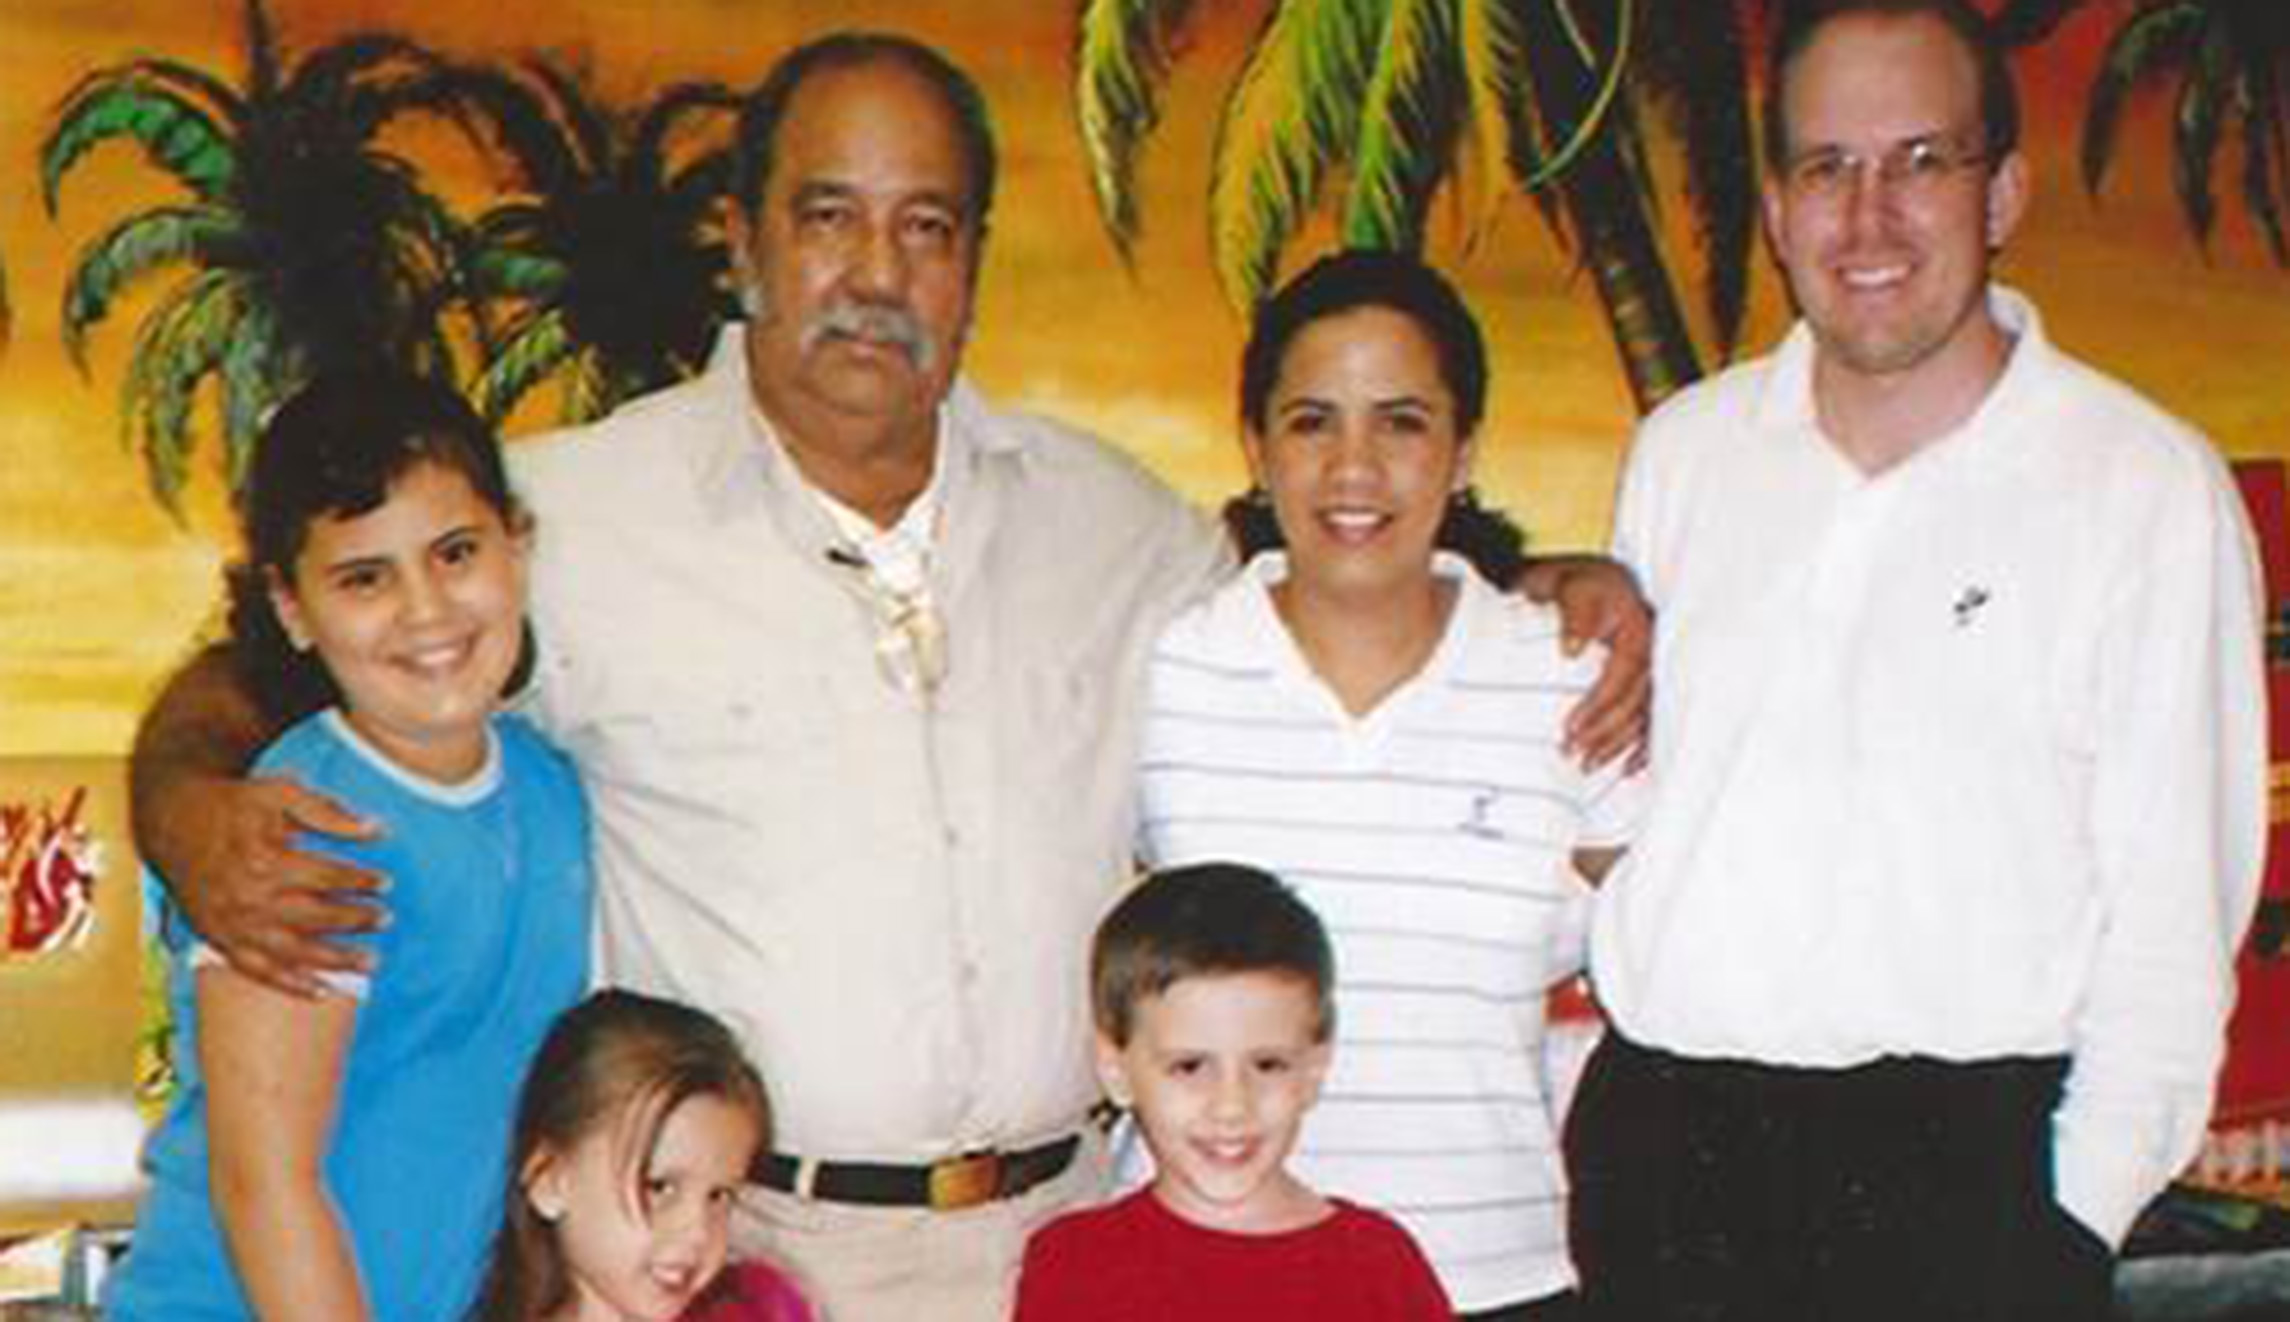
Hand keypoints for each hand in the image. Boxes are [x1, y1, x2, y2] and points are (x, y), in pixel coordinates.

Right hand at [160, 773, 386, 998]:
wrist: (174, 820)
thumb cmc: (235, 804)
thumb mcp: (281, 792)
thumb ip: (329, 812)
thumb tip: (378, 831)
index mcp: (264, 859)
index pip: (325, 877)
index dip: (359, 881)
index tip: (386, 883)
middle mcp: (248, 897)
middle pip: (314, 916)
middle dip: (355, 920)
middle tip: (386, 918)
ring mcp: (232, 924)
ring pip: (291, 951)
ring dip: (334, 960)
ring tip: (371, 963)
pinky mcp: (219, 938)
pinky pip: (257, 970)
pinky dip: (290, 984)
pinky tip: (322, 991)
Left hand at [1521, 556, 1651, 770]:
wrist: (1585, 578)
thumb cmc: (1577, 584)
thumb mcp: (1572, 588)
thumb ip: (1574, 615)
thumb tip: (1571, 649)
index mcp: (1640, 630)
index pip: (1622, 676)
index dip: (1598, 705)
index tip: (1571, 728)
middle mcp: (1653, 653)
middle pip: (1635, 702)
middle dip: (1606, 733)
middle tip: (1575, 755)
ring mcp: (1653, 668)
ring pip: (1643, 714)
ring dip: (1619, 745)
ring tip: (1590, 766)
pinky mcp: (1646, 681)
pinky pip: (1651, 717)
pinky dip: (1643, 745)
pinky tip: (1630, 769)